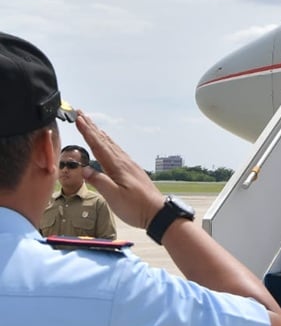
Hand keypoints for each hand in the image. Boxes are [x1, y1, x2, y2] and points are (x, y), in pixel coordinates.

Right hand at [76, 110, 164, 229]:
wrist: (157, 212)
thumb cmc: (136, 207)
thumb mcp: (114, 197)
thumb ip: (99, 181)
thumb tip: (84, 168)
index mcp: (117, 167)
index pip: (99, 146)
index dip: (88, 132)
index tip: (79, 119)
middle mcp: (123, 162)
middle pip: (105, 141)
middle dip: (92, 127)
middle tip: (81, 114)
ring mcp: (129, 165)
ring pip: (111, 145)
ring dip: (100, 134)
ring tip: (92, 125)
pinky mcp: (132, 171)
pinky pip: (117, 152)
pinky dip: (109, 144)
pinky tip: (109, 145)